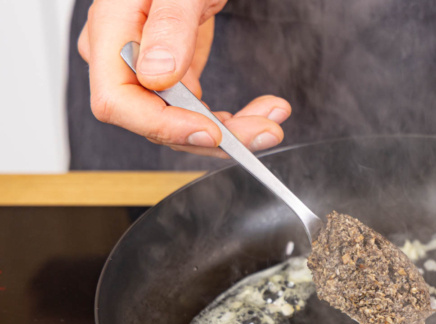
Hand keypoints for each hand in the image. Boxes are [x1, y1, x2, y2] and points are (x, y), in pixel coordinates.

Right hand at [77, 0, 289, 157]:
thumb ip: (170, 24)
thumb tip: (155, 74)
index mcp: (111, 30)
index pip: (117, 101)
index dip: (163, 126)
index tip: (210, 132)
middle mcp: (121, 57)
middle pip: (157, 121)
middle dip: (214, 135)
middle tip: (266, 131)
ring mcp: (146, 70)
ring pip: (181, 123)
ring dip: (231, 131)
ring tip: (272, 121)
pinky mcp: (172, 76)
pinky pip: (195, 111)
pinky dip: (229, 118)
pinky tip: (261, 111)